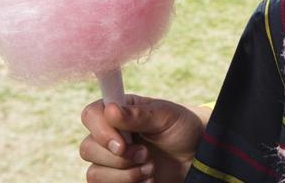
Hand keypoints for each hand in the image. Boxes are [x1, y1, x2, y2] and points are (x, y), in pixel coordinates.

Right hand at [80, 95, 204, 182]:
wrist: (196, 156)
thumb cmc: (182, 129)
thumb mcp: (167, 116)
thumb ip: (139, 115)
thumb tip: (110, 110)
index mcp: (119, 112)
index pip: (90, 115)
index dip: (101, 132)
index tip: (123, 144)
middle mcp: (109, 136)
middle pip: (87, 148)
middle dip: (120, 158)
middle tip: (146, 154)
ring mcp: (110, 160)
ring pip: (94, 173)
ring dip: (126, 175)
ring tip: (151, 168)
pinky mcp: (116, 180)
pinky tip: (148, 179)